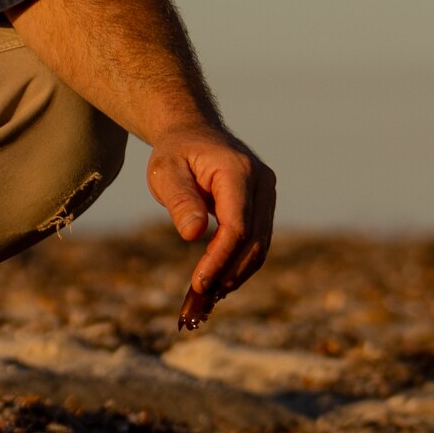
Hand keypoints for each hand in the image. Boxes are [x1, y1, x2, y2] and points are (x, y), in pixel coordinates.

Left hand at [150, 133, 276, 326]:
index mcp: (238, 171)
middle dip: (229, 273)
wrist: (194, 133)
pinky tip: (219, 280)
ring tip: (209, 295)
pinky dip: (240, 264)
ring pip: (260, 246)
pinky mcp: (265, 206)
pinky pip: (257, 241)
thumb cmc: (176, 153)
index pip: (237, 226)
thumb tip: (194, 234)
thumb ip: (180, 201)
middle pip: (253, 240)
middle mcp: (262, 182)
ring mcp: (267, 194)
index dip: (219, 259)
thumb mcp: (165, 172)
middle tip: (201, 299)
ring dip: (236, 274)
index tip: (199, 284)